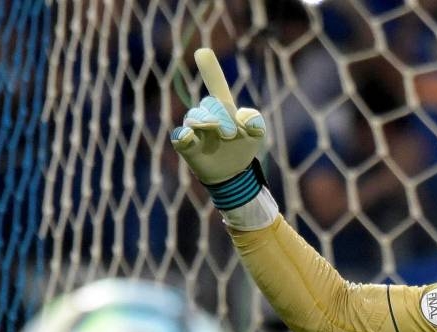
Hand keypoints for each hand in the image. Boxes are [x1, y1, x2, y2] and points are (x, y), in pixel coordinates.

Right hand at [171, 48, 265, 208]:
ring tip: (221, 135)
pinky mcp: (186, 145)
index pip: (217, 88)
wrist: (234, 174)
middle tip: (232, 134)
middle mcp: (207, 115)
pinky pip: (179, 135)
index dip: (210, 70)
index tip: (203, 52)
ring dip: (207, 123)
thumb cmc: (243, 149)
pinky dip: (185, 134)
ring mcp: (195, 129)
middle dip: (222, 115)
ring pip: (194, 116)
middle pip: (209, 103)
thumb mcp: (257, 135)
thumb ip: (255, 121)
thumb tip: (242, 116)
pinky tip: (191, 136)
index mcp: (224, 109)